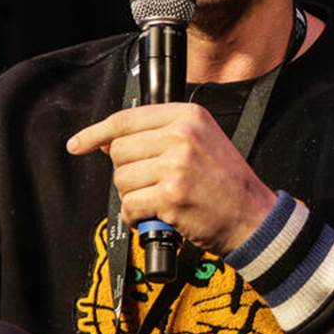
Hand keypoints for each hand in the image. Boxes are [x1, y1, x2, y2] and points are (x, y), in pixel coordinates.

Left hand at [67, 103, 277, 253]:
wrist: (255, 217)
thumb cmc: (227, 184)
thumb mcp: (202, 142)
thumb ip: (160, 135)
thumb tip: (107, 141)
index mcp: (189, 116)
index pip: (126, 119)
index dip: (95, 133)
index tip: (78, 144)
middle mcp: (183, 135)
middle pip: (119, 151)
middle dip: (127, 173)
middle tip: (152, 184)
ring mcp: (177, 165)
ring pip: (122, 180)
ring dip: (133, 197)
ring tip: (159, 201)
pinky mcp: (172, 195)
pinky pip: (130, 205)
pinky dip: (136, 217)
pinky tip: (156, 216)